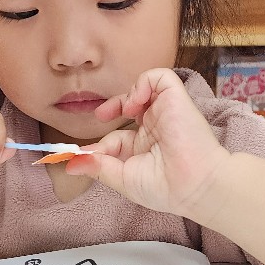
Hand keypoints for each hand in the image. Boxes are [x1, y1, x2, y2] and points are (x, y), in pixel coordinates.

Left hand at [66, 68, 228, 218]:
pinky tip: (138, 103)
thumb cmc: (165, 188)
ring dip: (127, 95)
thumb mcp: (123, 179)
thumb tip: (70, 165)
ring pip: (144, 88)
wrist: (194, 185)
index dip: (100, 143)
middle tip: (102, 115)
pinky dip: (143, 83)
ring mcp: (165, 112)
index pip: (117, 137)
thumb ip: (98, 168)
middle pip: (128, 107)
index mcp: (145, 149)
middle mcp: (155, 128)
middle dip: (112, 108)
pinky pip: (159, 77)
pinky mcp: (175, 99)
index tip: (81, 152)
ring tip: (123, 110)